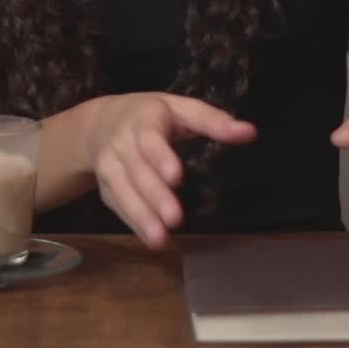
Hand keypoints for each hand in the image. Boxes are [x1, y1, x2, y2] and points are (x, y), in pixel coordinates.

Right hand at [86, 92, 257, 249]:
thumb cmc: (150, 115)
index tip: (176, 177)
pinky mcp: (106, 189)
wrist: (98, 123)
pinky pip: (120, 207)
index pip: (149, 139)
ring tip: (161, 238)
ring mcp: (110, 168)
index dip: (160, 158)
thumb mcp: (179, 108)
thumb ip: (212, 120)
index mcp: (142, 120)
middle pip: (137, 171)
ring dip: (142, 216)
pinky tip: (153, 239)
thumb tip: (250, 132)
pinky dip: (135, 224)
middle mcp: (121, 144)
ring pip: (124, 192)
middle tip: (175, 218)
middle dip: (154, 196)